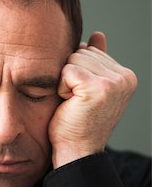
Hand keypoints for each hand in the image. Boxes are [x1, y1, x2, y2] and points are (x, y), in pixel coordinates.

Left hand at [48, 32, 137, 168]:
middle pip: (81, 52)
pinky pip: (67, 70)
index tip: (84, 97)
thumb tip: (97, 35)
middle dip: (70, 75)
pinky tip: (70, 104)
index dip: (77, 72)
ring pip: (73, 59)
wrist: (75, 151)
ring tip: (74, 102)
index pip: (90, 51)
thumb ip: (96, 60)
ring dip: (65, 81)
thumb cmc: (77, 120)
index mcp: (125, 75)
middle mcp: (125, 77)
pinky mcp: (98, 87)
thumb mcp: (89, 86)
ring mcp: (114, 82)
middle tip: (77, 101)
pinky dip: (61, 87)